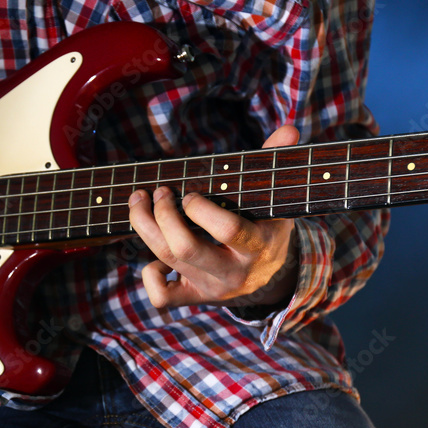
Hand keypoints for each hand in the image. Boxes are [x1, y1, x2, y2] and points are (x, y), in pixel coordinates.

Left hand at [128, 124, 300, 308]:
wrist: (273, 279)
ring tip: (139, 202)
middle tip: (159, 192)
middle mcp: (233, 272)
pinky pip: (162, 297)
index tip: (190, 193)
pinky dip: (148, 275)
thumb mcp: (275, 200)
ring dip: (145, 227)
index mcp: (257, 246)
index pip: (227, 230)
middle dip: (163, 214)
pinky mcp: (195, 299)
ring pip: (167, 260)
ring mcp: (212, 288)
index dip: (200, 209)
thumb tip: (288, 129)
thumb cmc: (268, 227)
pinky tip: (155, 258)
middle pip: (185, 247)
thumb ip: (275, 162)